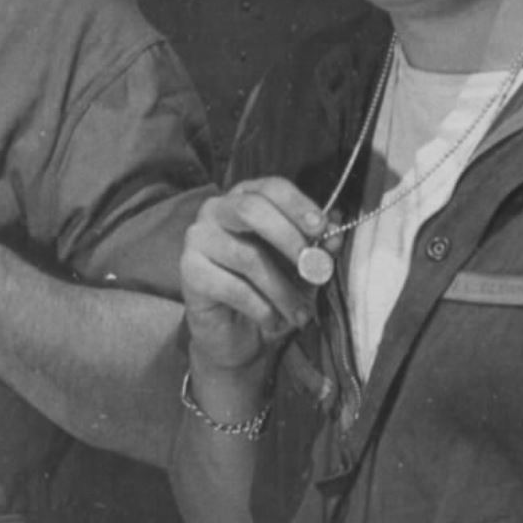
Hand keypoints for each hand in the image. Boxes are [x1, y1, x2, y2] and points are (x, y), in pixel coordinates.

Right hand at [182, 178, 323, 380]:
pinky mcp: (189, 271)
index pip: (271, 187)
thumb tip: (333, 235)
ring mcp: (197, 239)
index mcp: (246, 200)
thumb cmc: (272, 292)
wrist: (239, 335)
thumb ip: (318, 249)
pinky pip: (232, 287)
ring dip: (283, 291)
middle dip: (289, 239)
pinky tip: (272, 321)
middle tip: (314, 270)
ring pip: (247, 256)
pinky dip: (262, 309)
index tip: (321, 228)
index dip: (298, 205)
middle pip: (250, 209)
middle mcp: (216, 211)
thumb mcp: (303, 270)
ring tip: (300, 314)